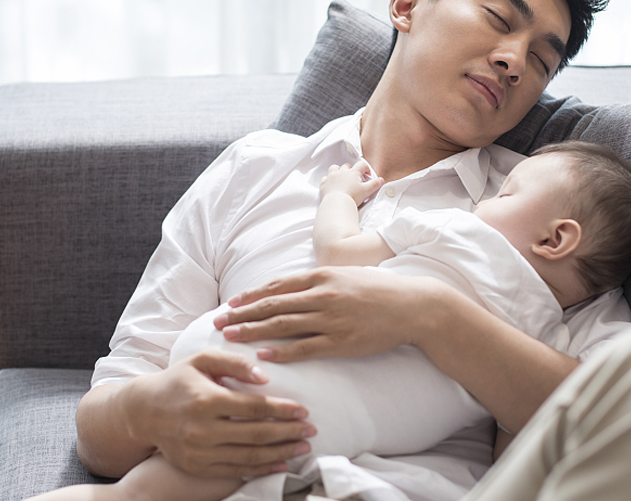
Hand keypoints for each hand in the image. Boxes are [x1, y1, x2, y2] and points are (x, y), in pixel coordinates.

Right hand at [133, 349, 315, 476]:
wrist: (144, 411)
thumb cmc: (178, 380)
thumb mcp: (202, 360)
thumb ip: (234, 362)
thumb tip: (265, 376)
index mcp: (206, 399)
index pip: (253, 407)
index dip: (281, 410)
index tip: (303, 410)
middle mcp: (202, 429)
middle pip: (256, 435)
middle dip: (288, 433)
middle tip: (311, 430)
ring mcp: (199, 452)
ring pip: (249, 457)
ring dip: (280, 454)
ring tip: (302, 448)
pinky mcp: (197, 467)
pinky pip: (235, 471)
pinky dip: (261, 469)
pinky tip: (280, 464)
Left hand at [213, 267, 447, 361]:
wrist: (413, 306)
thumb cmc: (379, 289)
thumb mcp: (346, 275)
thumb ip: (319, 280)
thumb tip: (292, 288)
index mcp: (322, 276)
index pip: (277, 286)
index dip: (250, 296)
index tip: (230, 304)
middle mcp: (322, 295)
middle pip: (272, 305)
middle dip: (241, 315)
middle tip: (218, 323)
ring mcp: (331, 319)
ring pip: (282, 326)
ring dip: (252, 331)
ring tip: (230, 338)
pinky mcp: (341, 341)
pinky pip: (305, 348)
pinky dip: (281, 351)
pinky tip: (262, 355)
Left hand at [319, 161, 383, 205]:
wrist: (337, 204)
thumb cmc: (352, 197)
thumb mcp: (367, 191)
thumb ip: (375, 184)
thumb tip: (381, 180)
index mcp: (353, 172)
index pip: (361, 165)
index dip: (366, 168)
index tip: (367, 175)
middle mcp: (342, 172)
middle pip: (347, 166)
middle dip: (352, 170)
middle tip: (355, 178)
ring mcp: (332, 176)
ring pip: (334, 168)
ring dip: (338, 171)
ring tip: (342, 177)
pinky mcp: (324, 183)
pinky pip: (325, 178)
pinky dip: (328, 180)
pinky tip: (331, 184)